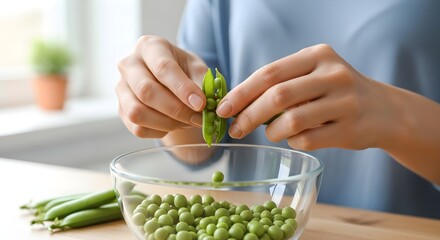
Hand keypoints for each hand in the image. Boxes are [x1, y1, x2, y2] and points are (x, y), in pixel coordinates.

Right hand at [116, 36, 206, 137]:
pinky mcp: (121, 109)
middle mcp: (129, 64)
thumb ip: (203, 84)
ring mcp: (121, 88)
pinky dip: (159, 131)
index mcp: (149, 46)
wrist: (169, 81)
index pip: (164, 67)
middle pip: (146, 91)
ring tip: (186, 122)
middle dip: (176, 109)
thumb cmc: (184, 71)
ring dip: (167, 123)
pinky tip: (173, 124)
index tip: (201, 104)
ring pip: (137, 113)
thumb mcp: (197, 69)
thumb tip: (209, 104)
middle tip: (198, 118)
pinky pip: (137, 128)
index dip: (183, 88)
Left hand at [216, 44, 395, 150]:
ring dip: (271, 131)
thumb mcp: (313, 75)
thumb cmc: (335, 92)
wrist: (384, 110)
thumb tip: (238, 104)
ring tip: (270, 133)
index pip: (269, 73)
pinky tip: (294, 138)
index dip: (241, 92)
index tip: (223, 108)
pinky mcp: (350, 128)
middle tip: (235, 129)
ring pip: (291, 120)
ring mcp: (344, 101)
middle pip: (277, 96)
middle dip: (249, 115)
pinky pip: (307, 139)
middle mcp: (333, 74)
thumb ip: (282, 83)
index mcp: (317, 55)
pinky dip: (292, 141)